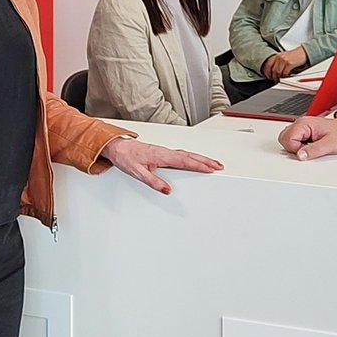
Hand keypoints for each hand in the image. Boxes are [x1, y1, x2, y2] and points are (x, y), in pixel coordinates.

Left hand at [101, 138, 222, 194]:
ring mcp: (164, 151)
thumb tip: (167, 190)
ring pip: (187, 154)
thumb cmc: (126, 158)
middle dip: (205, 160)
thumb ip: (153, 181)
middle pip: (190, 155)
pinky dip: (191, 156)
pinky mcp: (162, 152)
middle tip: (218, 165)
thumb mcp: (137, 173)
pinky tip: (195, 160)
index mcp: (161, 156)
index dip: (199, 165)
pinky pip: (181, 154)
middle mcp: (165, 152)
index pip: (184, 161)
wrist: (117, 147)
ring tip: (212, 163)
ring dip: (200, 158)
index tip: (211, 168)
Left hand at [262, 47, 308, 80]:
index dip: (267, 72)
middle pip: (273, 70)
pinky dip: (285, 76)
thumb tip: (274, 72)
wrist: (303, 52)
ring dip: (279, 78)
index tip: (269, 76)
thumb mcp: (284, 57)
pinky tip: (286, 77)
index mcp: (277, 56)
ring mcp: (284, 60)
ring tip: (281, 80)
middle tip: (275, 80)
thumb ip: (278, 63)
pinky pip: (285, 73)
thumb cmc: (294, 56)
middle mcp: (279, 57)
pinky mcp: (290, 63)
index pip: (268, 65)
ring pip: (278, 72)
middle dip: (274, 77)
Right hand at [279, 116, 336, 160]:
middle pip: (284, 138)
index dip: (296, 149)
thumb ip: (314, 150)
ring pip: (286, 138)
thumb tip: (300, 155)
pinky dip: (297, 145)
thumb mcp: (330, 145)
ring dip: (295, 146)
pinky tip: (308, 145)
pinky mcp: (303, 131)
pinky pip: (292, 139)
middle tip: (307, 149)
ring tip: (309, 147)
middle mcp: (300, 123)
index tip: (307, 151)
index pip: (288, 139)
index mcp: (305, 124)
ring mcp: (301, 126)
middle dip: (293, 148)